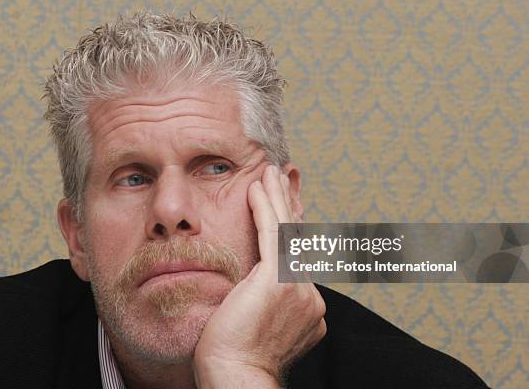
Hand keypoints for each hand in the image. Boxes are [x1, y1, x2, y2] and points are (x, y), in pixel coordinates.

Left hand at [193, 165, 325, 387]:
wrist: (235, 380)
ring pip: (287, 232)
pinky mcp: (279, 279)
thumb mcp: (253, 327)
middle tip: (280, 180)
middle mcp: (310, 297)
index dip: (288, 231)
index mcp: (306, 309)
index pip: (295, 259)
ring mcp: (298, 287)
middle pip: (296, 240)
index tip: (280, 210)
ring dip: (277, 198)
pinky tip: (258, 186)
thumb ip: (260, 305)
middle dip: (287, 208)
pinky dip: (265, 206)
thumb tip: (247, 292)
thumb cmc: (233, 362)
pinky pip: (272, 233)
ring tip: (270, 173)